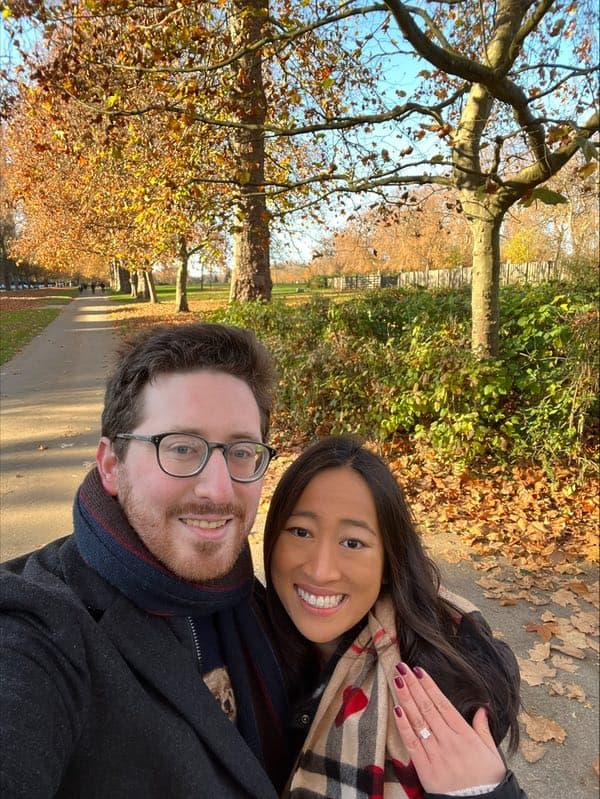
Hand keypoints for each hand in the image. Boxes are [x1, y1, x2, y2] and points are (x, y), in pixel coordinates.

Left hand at [392, 662, 506, 794]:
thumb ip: (483, 729)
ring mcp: (435, 753)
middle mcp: (448, 740)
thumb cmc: (487, 781)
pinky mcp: (425, 768)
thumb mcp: (491, 753)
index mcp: (464, 734)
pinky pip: (411, 742)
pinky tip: (396, 709)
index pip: (442, 703)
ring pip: (417, 720)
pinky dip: (403, 725)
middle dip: (413, 685)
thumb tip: (482, 709)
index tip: (418, 670)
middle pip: (427, 707)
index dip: (429, 685)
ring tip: (397, 680)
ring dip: (405, 699)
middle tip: (402, 667)